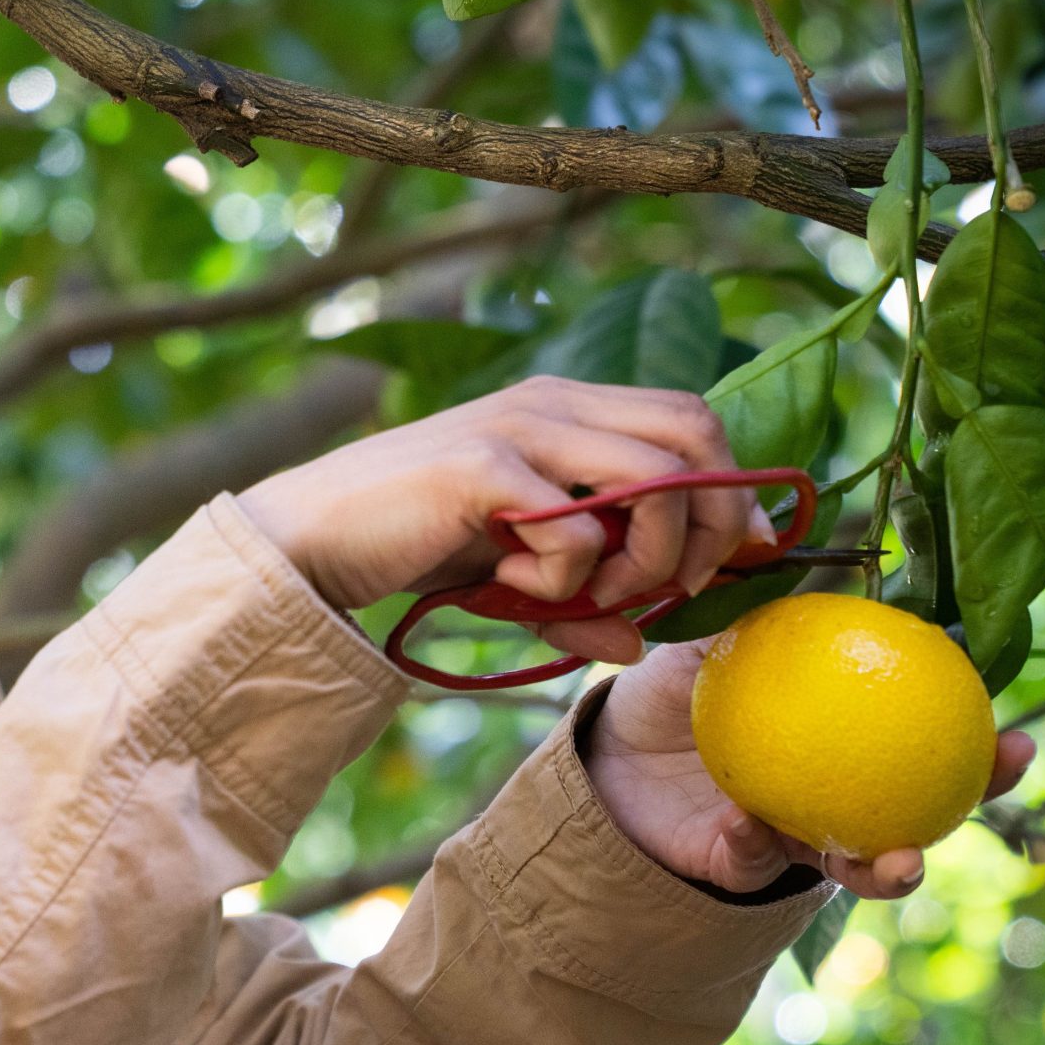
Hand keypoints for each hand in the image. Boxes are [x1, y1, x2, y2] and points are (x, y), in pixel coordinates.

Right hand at [235, 377, 772, 666]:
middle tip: (674, 587)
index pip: (693, 420)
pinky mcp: (484, 470)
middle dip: (713, 524)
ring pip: (657, 483)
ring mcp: (518, 428)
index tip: (738, 558)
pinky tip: (510, 589)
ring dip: (645, 561)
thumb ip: (578, 600)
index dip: (733, 491)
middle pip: (697, 434)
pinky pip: (578, 536)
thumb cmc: (408, 547)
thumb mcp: (511, 576)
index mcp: (564, 408)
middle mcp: (551, 401)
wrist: (307, 541)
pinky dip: (564, 583)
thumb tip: (638, 644)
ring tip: (585, 598)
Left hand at [585, 639, 1037, 897]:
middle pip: (923, 809)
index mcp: (847, 738)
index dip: (982, 746)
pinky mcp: (735, 864)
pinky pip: (756, 859)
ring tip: (904, 860)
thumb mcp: (712, 637)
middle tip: (1000, 789)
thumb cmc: (675, 686)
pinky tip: (751, 822)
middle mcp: (836, 794)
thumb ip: (756, 607)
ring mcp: (792, 834)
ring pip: (855, 862)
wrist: (610, 746)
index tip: (1017, 736)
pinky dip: (756, 843)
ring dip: (887, 869)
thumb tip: (786, 550)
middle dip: (973, 807)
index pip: (930, 740)